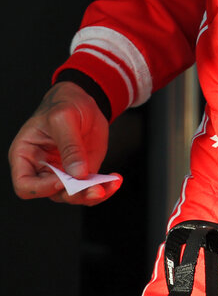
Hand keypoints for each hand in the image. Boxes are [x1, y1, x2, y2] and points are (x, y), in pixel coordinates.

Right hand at [8, 81, 121, 204]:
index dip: (42, 188)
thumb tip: (78, 173)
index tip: (62, 180)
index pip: (25, 185)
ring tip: (107, 186)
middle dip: (73, 194)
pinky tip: (114, 181)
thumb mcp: (63, 118)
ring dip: (90, 194)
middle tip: (92, 188)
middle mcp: (42, 169)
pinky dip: (103, 188)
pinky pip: (89, 188)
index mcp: (26, 156)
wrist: (83, 100)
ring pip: (73, 195)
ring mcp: (62, 173)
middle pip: (52, 194)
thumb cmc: (64, 104)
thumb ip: (69, 145)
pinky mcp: (81, 172)